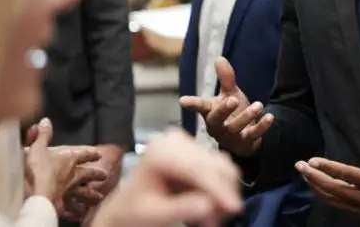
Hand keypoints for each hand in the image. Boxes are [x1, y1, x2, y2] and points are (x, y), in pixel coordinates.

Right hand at [24, 119, 108, 213]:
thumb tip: (45, 122)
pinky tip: (79, 216)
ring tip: (99, 198)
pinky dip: (76, 212)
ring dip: (92, 195)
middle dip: (97, 174)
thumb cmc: (36, 169)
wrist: (35, 193)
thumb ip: (42, 135)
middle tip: (105, 175)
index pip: (84, 154)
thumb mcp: (36, 147)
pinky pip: (72, 210)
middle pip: (89, 174)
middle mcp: (73, 175)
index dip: (91, 153)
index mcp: (69, 159)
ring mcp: (70, 191)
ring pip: (85, 193)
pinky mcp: (63, 204)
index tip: (98, 153)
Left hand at [92, 129, 242, 226]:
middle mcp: (174, 141)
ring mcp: (186, 144)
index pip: (197, 168)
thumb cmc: (133, 212)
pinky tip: (208, 207)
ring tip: (211, 219)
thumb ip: (180, 208)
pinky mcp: (195, 151)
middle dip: (222, 194)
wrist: (126, 208)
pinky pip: (218, 169)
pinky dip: (219, 190)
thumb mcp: (153, 215)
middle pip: (214, 164)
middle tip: (218, 221)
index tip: (234, 208)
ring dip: (223, 193)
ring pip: (221, 167)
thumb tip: (209, 205)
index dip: (218, 189)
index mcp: (159, 152)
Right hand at [179, 57, 272, 156]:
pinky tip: (270, 117)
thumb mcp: (230, 94)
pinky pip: (253, 135)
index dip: (192, 103)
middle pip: (216, 119)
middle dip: (223, 110)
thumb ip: (226, 78)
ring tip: (259, 104)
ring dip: (247, 116)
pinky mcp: (245, 143)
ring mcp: (230, 136)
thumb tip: (219, 58)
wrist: (245, 139)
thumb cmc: (233, 114)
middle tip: (233, 99)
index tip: (183, 100)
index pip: (201, 106)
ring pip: (235, 127)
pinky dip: (261, 126)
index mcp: (211, 112)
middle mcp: (218, 126)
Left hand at [294, 135, 359, 220]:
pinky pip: (337, 205)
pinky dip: (324, 196)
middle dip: (315, 178)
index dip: (329, 168)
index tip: (312, 160)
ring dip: (316, 187)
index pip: (347, 175)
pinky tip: (317, 188)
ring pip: (333, 199)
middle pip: (334, 189)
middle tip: (299, 165)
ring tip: (304, 174)